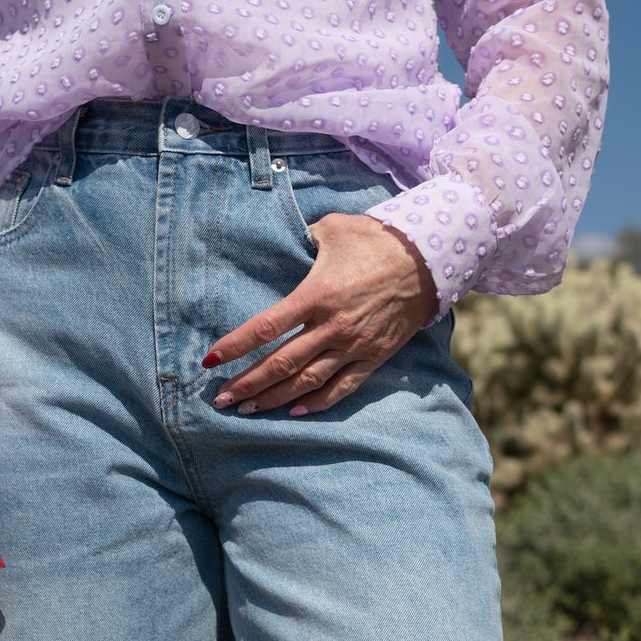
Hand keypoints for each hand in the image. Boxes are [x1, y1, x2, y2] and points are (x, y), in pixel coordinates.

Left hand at [205, 212, 439, 413]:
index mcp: (317, 294)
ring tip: (248, 410)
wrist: (429, 258)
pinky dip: (317, 403)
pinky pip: (342, 387)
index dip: (236, 345)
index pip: (267, 327)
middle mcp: (333, 326)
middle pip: (281, 364)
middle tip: (221, 400)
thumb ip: (303, 241)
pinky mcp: (374, 356)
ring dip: (274, 399)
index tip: (211, 360)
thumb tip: (283, 242)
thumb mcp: (333, 229)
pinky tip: (295, 412)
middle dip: (247, 384)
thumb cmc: (377, 239)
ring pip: (307, 382)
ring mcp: (354, 345)